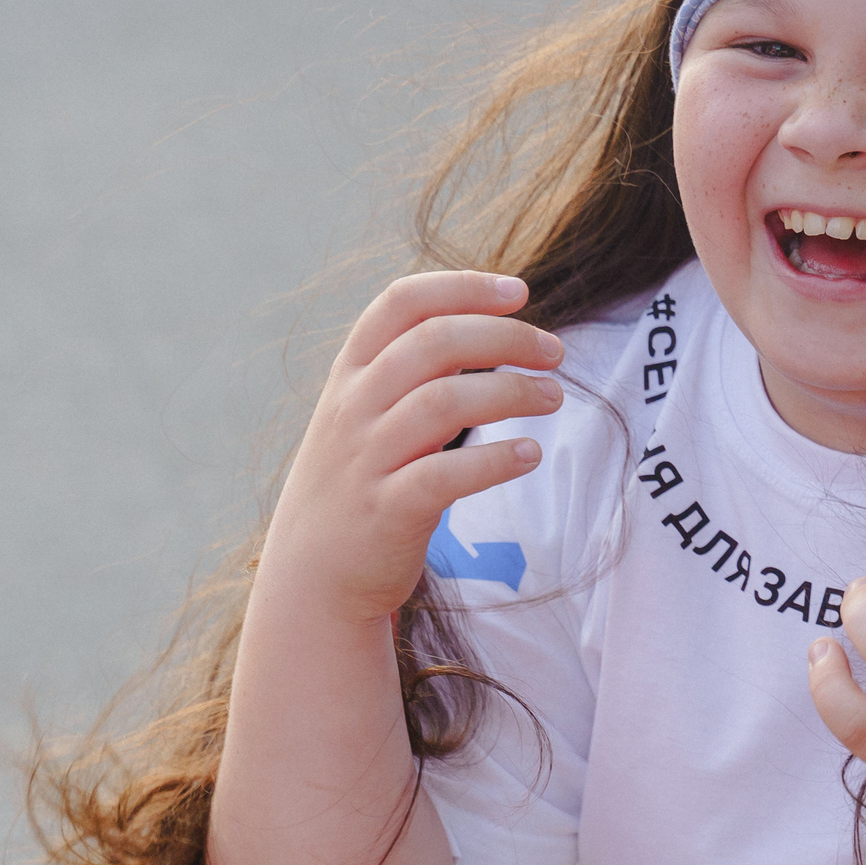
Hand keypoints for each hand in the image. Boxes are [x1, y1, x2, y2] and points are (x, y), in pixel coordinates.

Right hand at [258, 271, 564, 626]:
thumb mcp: (367, 413)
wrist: (311, 576)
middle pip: (432, 343)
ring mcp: (366, 459)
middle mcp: (354, 408)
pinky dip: (495, 460)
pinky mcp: (387, 511)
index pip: (401, 303)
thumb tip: (492, 327)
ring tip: (554, 397)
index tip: (520, 291)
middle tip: (554, 352)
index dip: (463, 287)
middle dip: (504, 337)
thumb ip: (412, 371)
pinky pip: (445, 475)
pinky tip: (529, 454)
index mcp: (351, 374)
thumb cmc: (361, 482)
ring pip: (443, 402)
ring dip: (511, 392)